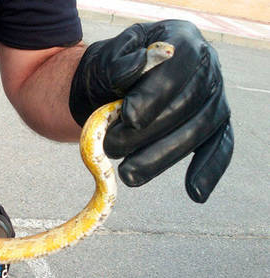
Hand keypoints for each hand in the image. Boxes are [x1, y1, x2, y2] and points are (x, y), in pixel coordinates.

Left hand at [70, 20, 233, 202]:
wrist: (110, 88)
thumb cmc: (109, 72)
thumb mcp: (104, 60)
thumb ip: (116, 63)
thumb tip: (137, 67)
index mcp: (181, 39)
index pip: (177, 65)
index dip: (154, 93)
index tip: (128, 117)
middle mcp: (207, 66)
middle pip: (187, 103)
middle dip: (147, 132)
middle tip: (111, 148)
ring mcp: (213, 98)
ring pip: (197, 131)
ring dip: (161, 157)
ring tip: (127, 175)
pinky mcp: (214, 126)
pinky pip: (219, 148)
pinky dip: (208, 171)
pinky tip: (195, 193)